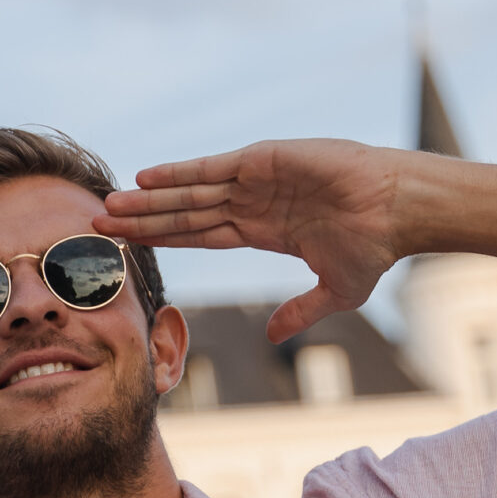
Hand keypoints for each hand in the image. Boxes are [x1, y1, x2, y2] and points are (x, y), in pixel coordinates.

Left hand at [97, 139, 405, 340]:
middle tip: (97, 225)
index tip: (128, 246)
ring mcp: (256, 179)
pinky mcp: (264, 160)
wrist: (399, 212)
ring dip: (149, 198)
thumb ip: (298, 313)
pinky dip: (178, 172)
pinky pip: (212, 169)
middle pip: (183, 213)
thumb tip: (269, 337)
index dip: (162, 238)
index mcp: (262, 230)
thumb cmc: (374, 247)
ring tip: (109, 205)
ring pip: (190, 192)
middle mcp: (252, 202)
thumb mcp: (333, 292)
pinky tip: (145, 177)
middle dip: (141, 219)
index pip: (199, 235)